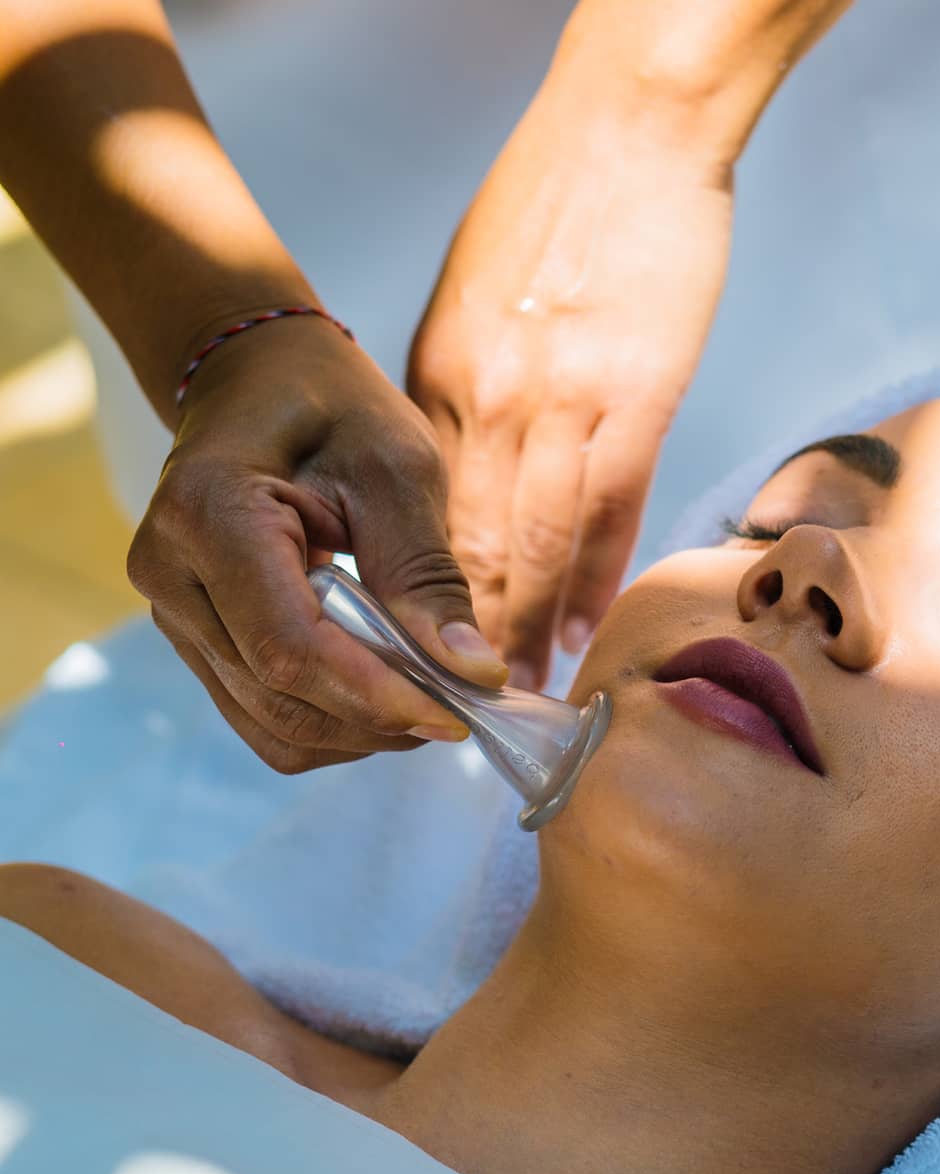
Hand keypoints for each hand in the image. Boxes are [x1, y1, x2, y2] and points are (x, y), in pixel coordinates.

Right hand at [128, 314, 510, 773]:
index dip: (377, 695)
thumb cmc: (332, 408)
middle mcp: (170, 573)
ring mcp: (174, 612)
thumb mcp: (398, 470)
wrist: (259, 381)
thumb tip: (474, 674)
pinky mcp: (195, 639)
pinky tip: (386, 697)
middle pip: (279, 694)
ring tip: (429, 702)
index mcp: (208, 513)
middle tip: (460, 711)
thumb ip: (427, 575)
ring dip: (358, 731)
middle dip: (378, 718)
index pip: (290, 646)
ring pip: (271, 722)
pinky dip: (332, 725)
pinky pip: (262, 716)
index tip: (457, 716)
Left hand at [408, 71, 733, 689]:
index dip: (424, 588)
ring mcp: (563, 408)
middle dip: (467, 632)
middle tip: (466, 699)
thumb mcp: (473, 293)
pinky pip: (607, 514)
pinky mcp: (635, 402)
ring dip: (526, 627)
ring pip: (534, 546)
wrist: (630, 133)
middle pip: (472, 546)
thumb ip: (462, 383)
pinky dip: (592, 580)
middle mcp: (490, 404)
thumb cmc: (553, 204)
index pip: (425, 511)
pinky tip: (581, 629)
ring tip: (525, 690)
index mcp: (443, 375)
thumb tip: (463, 460)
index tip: (423, 643)